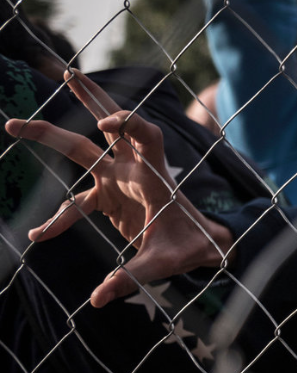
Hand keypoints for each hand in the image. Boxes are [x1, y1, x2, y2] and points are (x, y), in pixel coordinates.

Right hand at [5, 70, 231, 306]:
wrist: (202, 247)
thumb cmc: (191, 247)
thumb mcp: (165, 262)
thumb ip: (133, 276)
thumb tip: (98, 298)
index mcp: (154, 174)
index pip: (147, 135)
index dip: (128, 123)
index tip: (106, 123)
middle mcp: (134, 169)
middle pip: (107, 127)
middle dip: (85, 100)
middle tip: (63, 74)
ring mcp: (118, 179)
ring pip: (84, 148)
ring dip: (51, 135)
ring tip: (14, 125)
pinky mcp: (108, 197)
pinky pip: (75, 203)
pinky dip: (56, 218)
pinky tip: (38, 235)